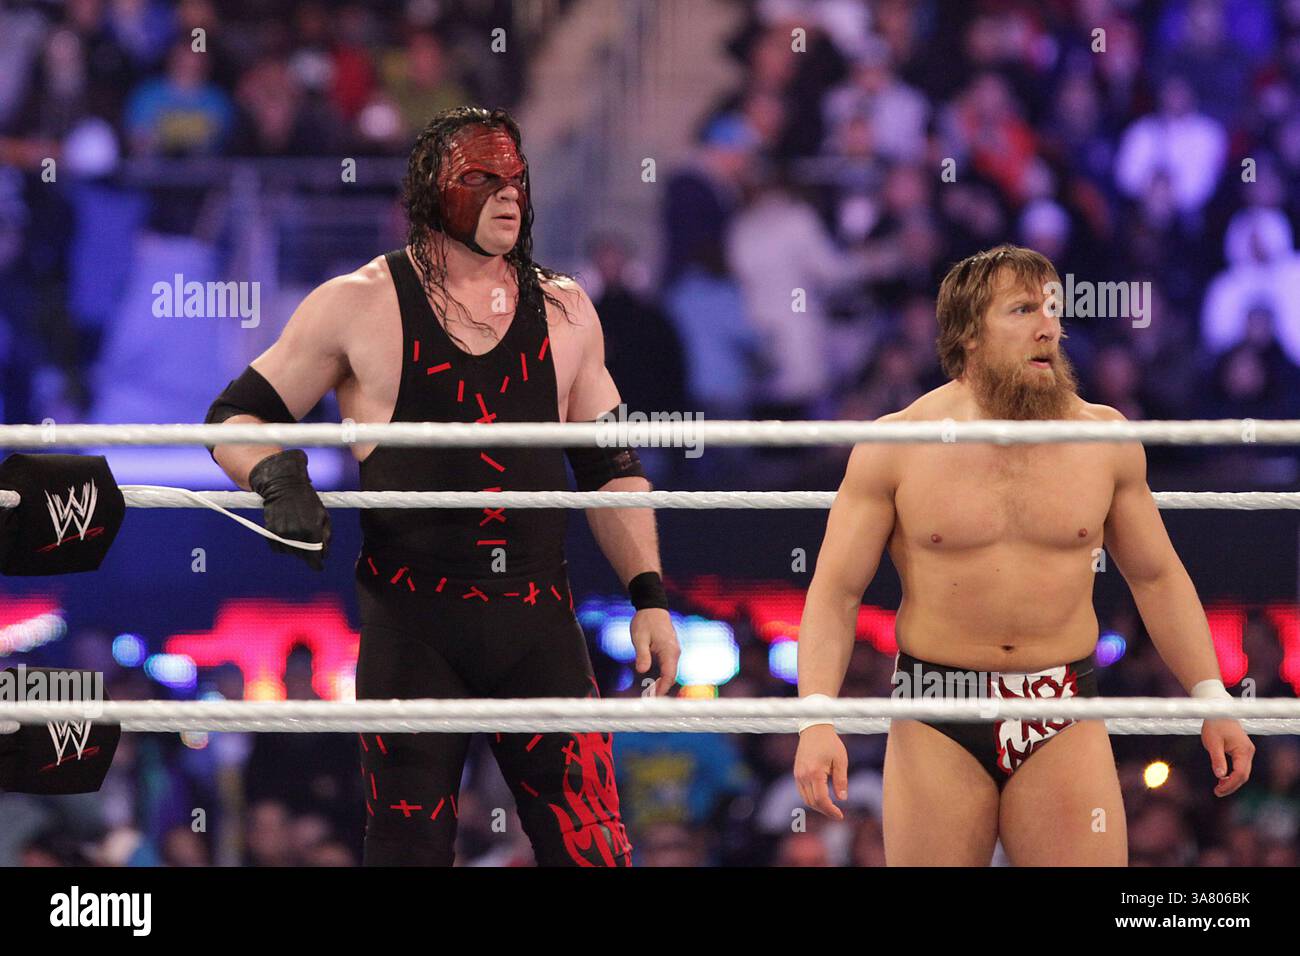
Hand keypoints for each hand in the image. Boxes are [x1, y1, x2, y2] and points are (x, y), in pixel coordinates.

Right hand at [249, 449, 330, 570]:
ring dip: (294, 548)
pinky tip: (286, 535)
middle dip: (307, 553)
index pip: (315, 555)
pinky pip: (277, 548)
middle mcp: (297, 533)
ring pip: (289, 552)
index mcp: (312, 529)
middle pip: (302, 555)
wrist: (285, 486)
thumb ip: (326, 536)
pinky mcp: (270, 532)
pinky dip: (282, 545)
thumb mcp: (323, 515)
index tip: (319, 567)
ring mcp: (282, 533)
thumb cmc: (307, 500)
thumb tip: (324, 555)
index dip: (317, 564)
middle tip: (308, 543)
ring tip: (297, 533)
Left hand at [630, 607, 678, 695]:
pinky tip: (653, 684)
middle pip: (671, 676)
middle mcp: (674, 653)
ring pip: (670, 673)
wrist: (653, 607)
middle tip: (649, 701)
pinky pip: (668, 667)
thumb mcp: (639, 638)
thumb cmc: (645, 621)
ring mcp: (673, 652)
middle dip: (661, 689)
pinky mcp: (670, 651)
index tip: (654, 699)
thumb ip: (642, 654)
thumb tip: (642, 671)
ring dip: (662, 684)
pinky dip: (662, 677)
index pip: (669, 675)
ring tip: (649, 695)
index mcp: (669, 650)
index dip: (662, 688)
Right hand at [794, 724, 848, 819]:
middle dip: (825, 811)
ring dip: (817, 806)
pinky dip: (811, 798)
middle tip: (837, 814)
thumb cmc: (830, 742)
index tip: (840, 816)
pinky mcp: (796, 772)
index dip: (831, 811)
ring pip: (805, 799)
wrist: (814, 728)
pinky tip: (821, 798)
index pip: (821, 799)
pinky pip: (802, 791)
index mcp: (815, 773)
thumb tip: (842, 799)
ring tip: (830, 807)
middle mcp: (803, 775)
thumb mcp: (841, 760)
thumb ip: (841, 780)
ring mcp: (798, 774)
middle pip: (812, 802)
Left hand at [1201, 718, 1253, 796]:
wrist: (1219, 710)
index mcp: (1244, 750)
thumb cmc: (1214, 724)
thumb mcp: (1212, 742)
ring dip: (1232, 781)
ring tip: (1218, 788)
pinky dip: (1233, 774)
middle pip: (1244, 775)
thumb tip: (1220, 776)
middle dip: (1231, 786)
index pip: (1240, 773)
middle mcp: (1249, 752)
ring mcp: (1247, 751)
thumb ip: (1217, 759)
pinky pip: (1240, 766)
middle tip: (1217, 793)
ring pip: (1243, 772)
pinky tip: (1222, 778)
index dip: (1230, 784)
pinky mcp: (1242, 750)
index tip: (1218, 790)